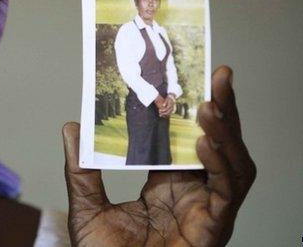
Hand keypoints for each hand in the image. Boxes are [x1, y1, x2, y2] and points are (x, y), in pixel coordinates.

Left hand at [62, 66, 255, 245]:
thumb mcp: (86, 207)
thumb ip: (81, 170)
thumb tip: (71, 128)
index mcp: (167, 186)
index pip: (187, 141)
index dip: (192, 110)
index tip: (191, 77)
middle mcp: (192, 195)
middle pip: (216, 145)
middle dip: (222, 109)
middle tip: (219, 73)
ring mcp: (206, 211)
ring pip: (232, 164)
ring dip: (227, 132)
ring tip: (212, 102)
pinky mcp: (213, 229)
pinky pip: (226, 193)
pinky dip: (222, 167)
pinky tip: (206, 143)